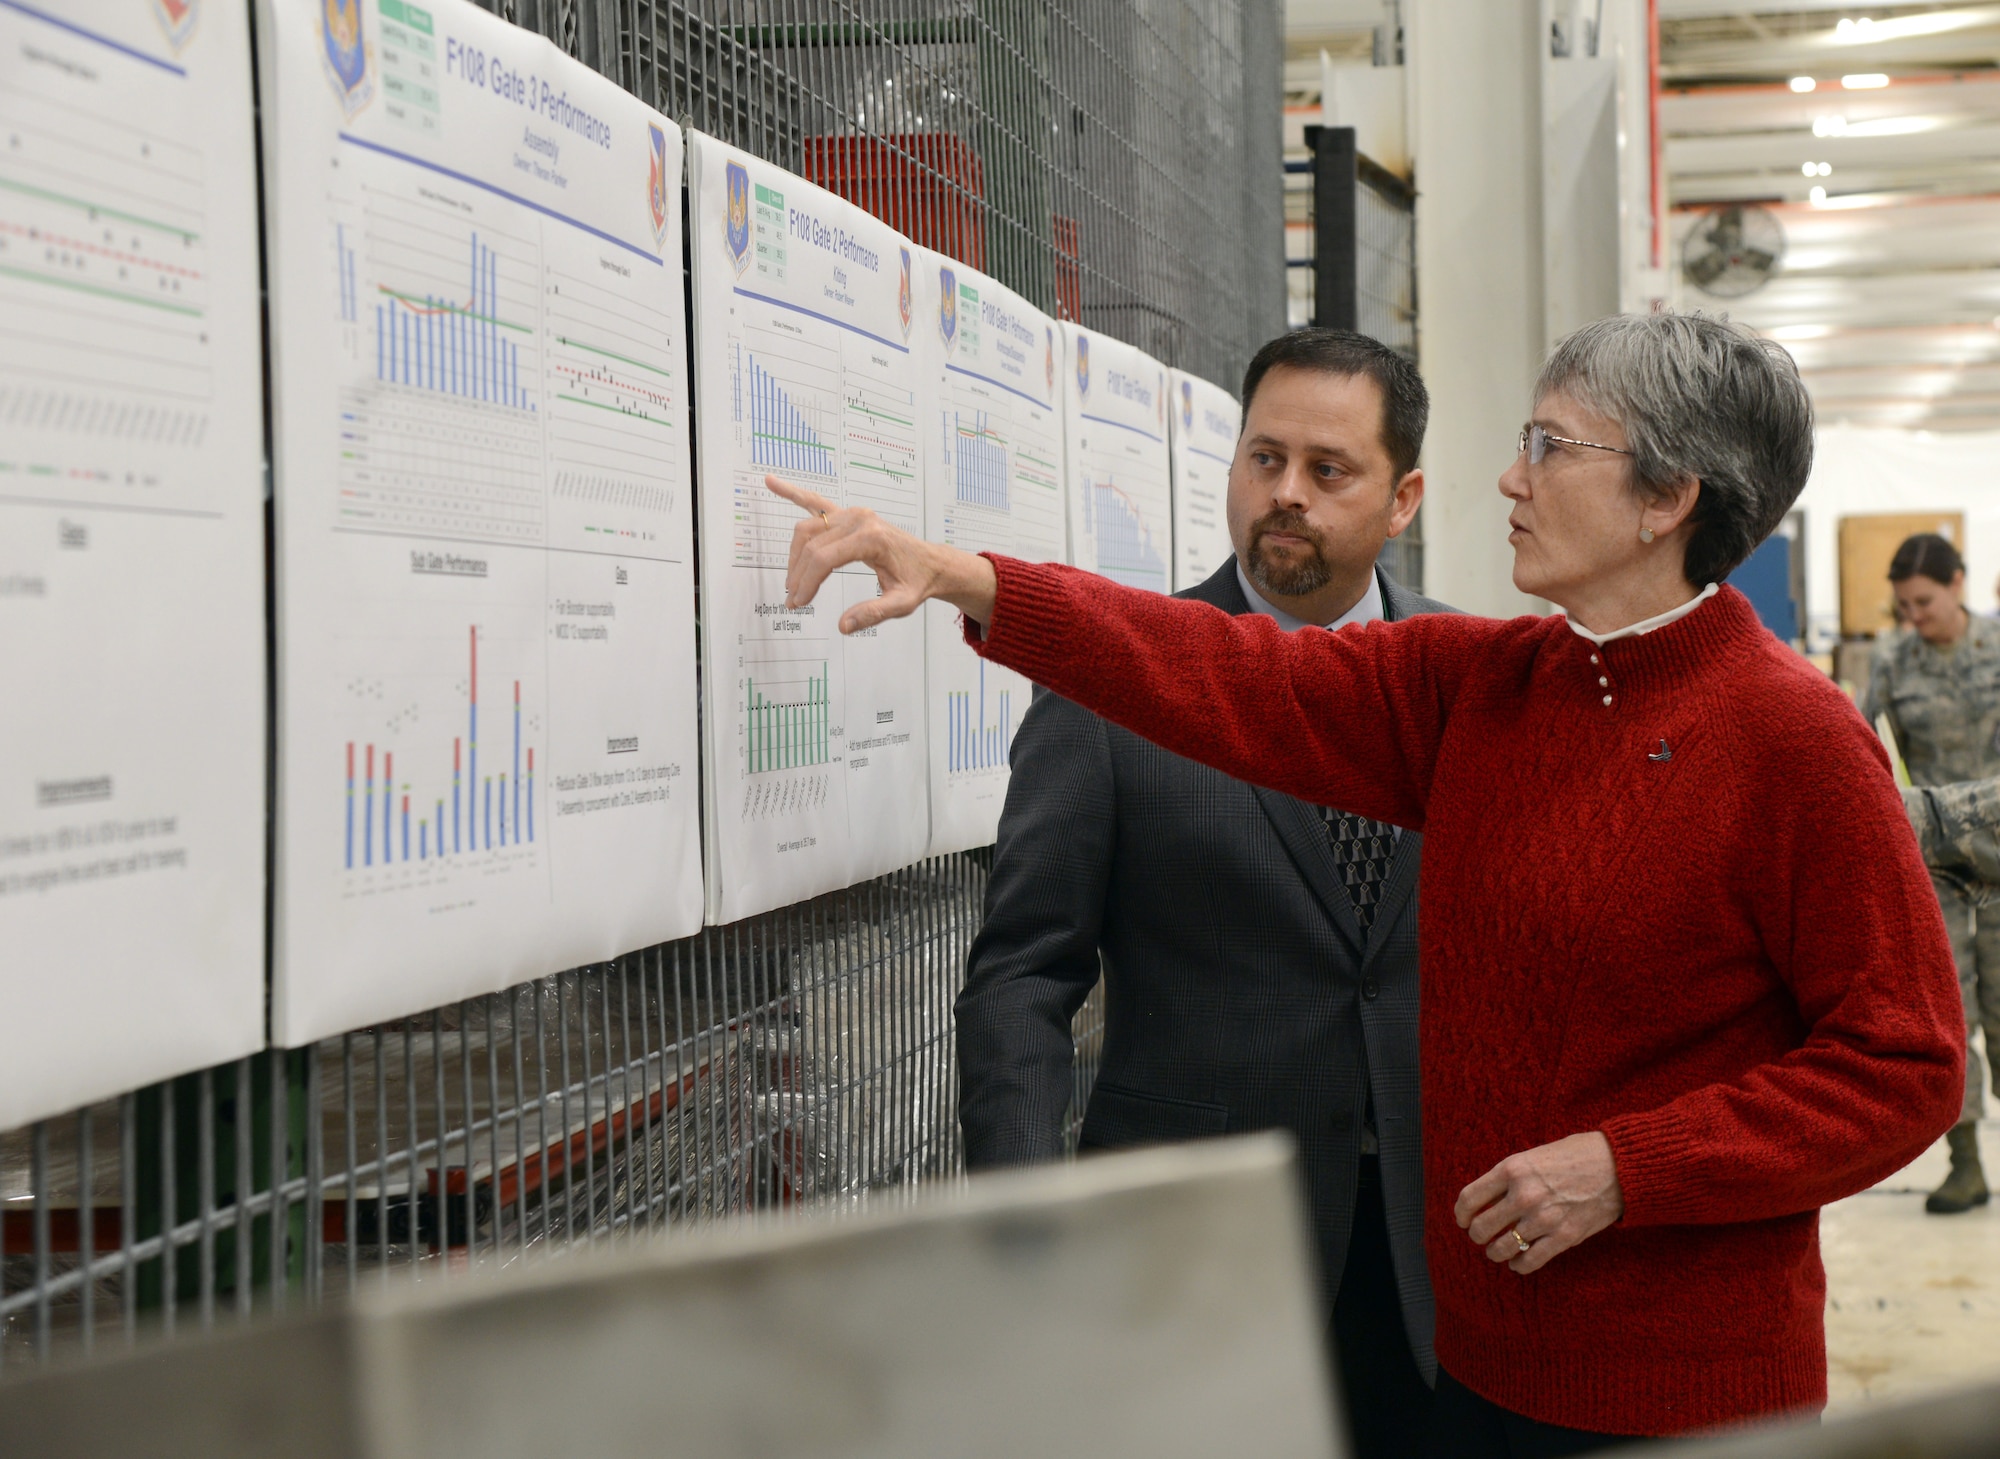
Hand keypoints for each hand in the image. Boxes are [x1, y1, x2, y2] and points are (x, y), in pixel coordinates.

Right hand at [767, 475, 997, 634]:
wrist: (929, 563)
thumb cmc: (916, 582)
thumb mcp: (901, 604)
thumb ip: (873, 614)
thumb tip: (843, 625)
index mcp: (871, 538)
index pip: (825, 559)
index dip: (807, 583)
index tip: (800, 603)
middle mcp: (859, 519)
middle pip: (812, 545)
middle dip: (798, 574)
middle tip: (795, 601)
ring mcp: (852, 513)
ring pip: (808, 529)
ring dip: (794, 555)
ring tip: (793, 582)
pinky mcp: (848, 514)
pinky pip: (815, 502)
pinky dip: (793, 494)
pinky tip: (772, 482)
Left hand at [1455, 1131, 1623, 1275]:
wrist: (1618, 1166)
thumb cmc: (1575, 1156)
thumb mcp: (1533, 1156)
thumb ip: (1509, 1176)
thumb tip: (1486, 1199)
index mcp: (1512, 1169)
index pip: (1469, 1198)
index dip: (1461, 1214)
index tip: (1463, 1220)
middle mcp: (1524, 1194)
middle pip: (1482, 1227)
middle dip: (1477, 1235)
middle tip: (1481, 1236)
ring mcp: (1543, 1218)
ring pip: (1502, 1248)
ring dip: (1496, 1252)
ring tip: (1498, 1250)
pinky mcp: (1564, 1237)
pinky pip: (1530, 1261)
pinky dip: (1519, 1265)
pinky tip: (1517, 1263)